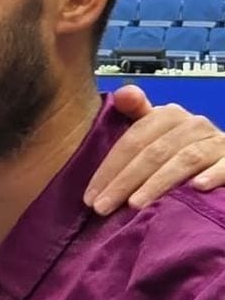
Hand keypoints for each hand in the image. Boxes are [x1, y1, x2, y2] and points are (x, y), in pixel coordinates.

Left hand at [83, 86, 224, 213]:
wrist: (221, 159)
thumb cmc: (179, 149)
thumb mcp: (155, 131)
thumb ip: (135, 114)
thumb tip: (122, 92)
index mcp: (168, 116)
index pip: (132, 140)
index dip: (109, 169)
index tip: (89, 198)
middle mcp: (194, 125)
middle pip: (153, 152)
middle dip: (124, 182)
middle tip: (102, 207)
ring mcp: (217, 142)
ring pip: (184, 160)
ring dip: (157, 183)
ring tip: (135, 205)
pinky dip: (213, 175)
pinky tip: (196, 188)